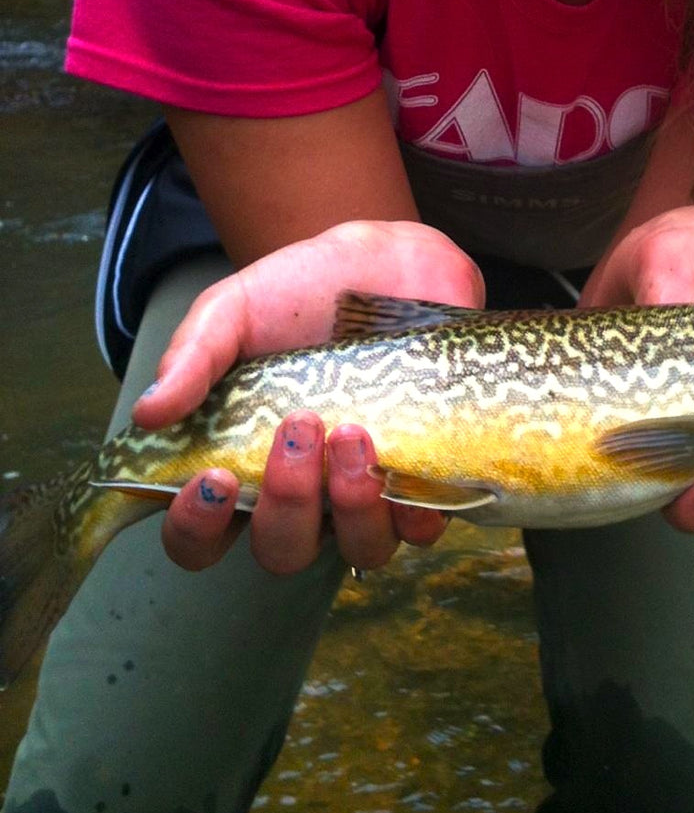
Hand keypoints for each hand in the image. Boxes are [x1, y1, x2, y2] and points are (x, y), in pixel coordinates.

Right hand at [134, 220, 484, 573]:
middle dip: (287, 503)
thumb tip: (148, 413)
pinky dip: (413, 510)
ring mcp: (365, 494)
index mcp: (242, 467)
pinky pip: (423, 528)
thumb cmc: (299, 295)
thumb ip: (192, 356)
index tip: (213, 477)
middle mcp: (303, 496)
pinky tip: (400, 462)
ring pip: (360, 550)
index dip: (197, 529)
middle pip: (282, 552)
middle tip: (298, 430)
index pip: (202, 537)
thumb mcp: (233, 310)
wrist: (386, 261)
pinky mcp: (426, 479)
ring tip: (352, 432)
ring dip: (352, 506)